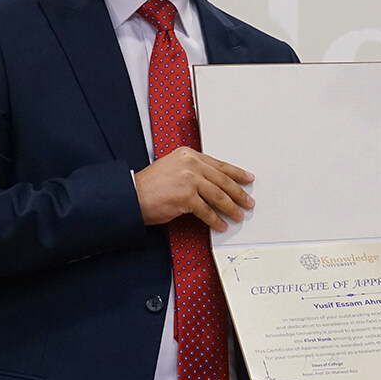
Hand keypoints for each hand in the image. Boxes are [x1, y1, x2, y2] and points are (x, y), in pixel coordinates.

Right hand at [134, 146, 254, 229]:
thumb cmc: (150, 185)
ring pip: (218, 196)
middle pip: (222, 180)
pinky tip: (221, 225)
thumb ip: (192, 171)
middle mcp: (190, 164)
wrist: (132, 194)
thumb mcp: (173, 168)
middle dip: (238, 193)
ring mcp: (189, 179)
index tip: (247, 179)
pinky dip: (215, 220)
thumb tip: (214, 184)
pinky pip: (206, 211)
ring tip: (238, 215)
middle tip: (248, 202)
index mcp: (188, 154)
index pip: (219, 164)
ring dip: (230, 208)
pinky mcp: (186, 196)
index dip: (236, 173)